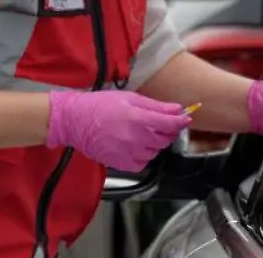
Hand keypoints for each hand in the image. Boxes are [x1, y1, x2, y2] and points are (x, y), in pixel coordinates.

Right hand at [47, 90, 190, 171]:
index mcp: (139, 119)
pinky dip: (144, 154)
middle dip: (168, 130)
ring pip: (156, 151)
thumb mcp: (129, 98)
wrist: (76, 122)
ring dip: (155, 142)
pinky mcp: (123, 164)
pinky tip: (135, 144)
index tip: (186, 117)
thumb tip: (177, 109)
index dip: (181, 121)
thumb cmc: (101, 106)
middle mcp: (137, 139)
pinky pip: (144, 162)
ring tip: (142, 131)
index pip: (171, 124)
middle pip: (165, 139)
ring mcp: (130, 153)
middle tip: (161, 122)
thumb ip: (156, 106)